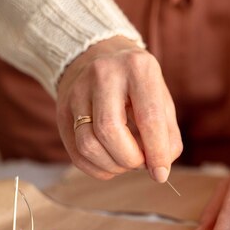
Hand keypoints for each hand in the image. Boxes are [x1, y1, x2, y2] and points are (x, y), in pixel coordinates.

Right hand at [56, 36, 181, 181]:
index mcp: (137, 68)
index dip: (156, 152)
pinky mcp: (62, 110)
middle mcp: (103, 74)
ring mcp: (77, 91)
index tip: (160, 173)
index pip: (148, 117)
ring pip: (88, 145)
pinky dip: (97, 169)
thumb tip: (159, 170)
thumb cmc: (138, 85)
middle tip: (141, 163)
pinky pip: (76, 154)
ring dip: (112, 166)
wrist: (98, 56)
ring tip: (126, 161)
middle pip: (110, 131)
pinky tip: (110, 164)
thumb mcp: (161, 99)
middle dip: (129, 159)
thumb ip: (167, 135)